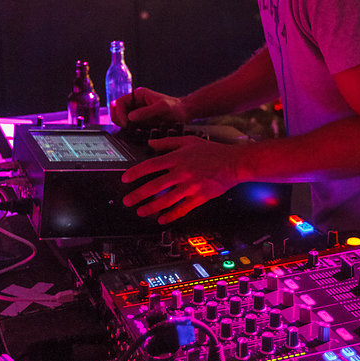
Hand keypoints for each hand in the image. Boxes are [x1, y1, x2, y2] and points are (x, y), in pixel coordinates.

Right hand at [110, 87, 188, 127]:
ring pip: (121, 117)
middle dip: (117, 118)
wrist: (184, 113)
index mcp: (139, 95)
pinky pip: (128, 123)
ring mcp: (137, 111)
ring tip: (128, 129)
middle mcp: (136, 102)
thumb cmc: (176, 108)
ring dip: (121, 123)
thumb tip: (130, 117)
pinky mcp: (140, 120)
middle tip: (125, 126)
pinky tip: (131, 131)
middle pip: (117, 109)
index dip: (119, 112)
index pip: (120, 102)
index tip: (125, 122)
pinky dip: (126, 127)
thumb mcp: (162, 108)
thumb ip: (146, 112)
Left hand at [121, 136, 239, 223]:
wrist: (234, 162)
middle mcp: (181, 173)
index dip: (135, 173)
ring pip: (166, 200)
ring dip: (151, 208)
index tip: (125, 179)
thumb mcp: (189, 140)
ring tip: (140, 212)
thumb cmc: (213, 151)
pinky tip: (162, 220)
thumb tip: (151, 143)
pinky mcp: (200, 197)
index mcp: (177, 158)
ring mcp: (191, 186)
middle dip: (137, 195)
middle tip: (127, 201)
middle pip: (154, 186)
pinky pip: (182, 209)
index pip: (150, 166)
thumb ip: (168, 142)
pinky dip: (171, 215)